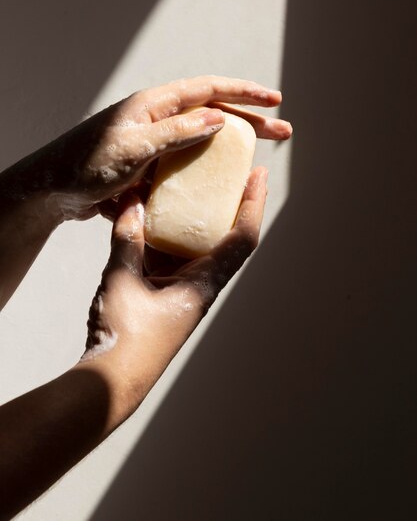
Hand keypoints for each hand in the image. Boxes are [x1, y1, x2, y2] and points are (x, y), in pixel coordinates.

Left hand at [14, 76, 289, 220]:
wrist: (52, 191)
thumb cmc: (85, 165)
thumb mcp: (133, 148)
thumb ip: (176, 133)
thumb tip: (218, 118)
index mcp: (154, 105)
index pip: (208, 90)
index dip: (244, 93)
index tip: (275, 100)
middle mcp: (158, 119)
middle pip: (213, 114)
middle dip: (249, 121)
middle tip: (283, 131)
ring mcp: (155, 143)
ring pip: (203, 141)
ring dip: (231, 149)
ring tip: (259, 162)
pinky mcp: (150, 166)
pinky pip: (186, 165)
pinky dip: (206, 171)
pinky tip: (219, 185)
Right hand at [80, 166, 267, 405]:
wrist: (112, 382)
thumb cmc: (124, 338)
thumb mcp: (122, 281)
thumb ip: (127, 240)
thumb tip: (132, 204)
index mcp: (203, 284)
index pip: (242, 237)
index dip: (253, 203)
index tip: (259, 174)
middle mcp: (199, 285)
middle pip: (224, 237)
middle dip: (226, 204)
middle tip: (222, 172)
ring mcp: (181, 291)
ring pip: (195, 246)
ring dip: (191, 219)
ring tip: (184, 187)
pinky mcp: (163, 295)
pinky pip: (171, 257)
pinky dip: (164, 236)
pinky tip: (148, 218)